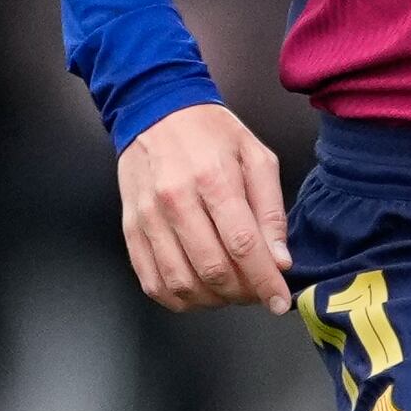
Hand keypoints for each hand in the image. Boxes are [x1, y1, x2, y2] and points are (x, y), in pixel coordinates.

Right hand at [114, 102, 289, 311]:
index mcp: (213, 179)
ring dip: (213, 300)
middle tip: (257, 291)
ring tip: (230, 291)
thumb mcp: (256, 157)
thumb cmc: (211, 133)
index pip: (243, 245)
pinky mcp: (131, 229)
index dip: (265, 281)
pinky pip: (152, 281)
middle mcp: (175, 201)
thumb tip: (279, 260)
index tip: (279, 301)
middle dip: (243, 293)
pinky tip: (199, 291)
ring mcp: (148, 218)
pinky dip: (178, 298)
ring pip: (181, 283)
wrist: (154, 110)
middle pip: (213, 270)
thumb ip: (271, 210)